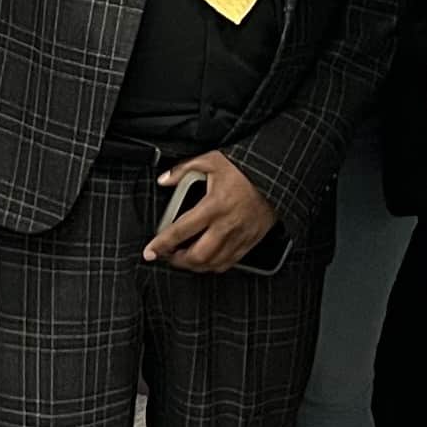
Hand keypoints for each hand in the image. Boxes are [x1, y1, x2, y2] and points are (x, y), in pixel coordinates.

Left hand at [145, 152, 279, 273]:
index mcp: (214, 206)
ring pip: (214, 263)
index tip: (150, 252)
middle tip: (167, 256)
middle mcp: (227, 225)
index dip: (162, 244)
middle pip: (197, 255)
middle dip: (178, 261)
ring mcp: (240, 236)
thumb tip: (164, 179)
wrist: (276, 175)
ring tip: (183, 259)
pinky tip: (206, 260)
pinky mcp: (251, 241)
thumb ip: (184, 170)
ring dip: (195, 266)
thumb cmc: (246, 169)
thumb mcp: (211, 160)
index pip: (181, 231)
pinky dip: (214, 265)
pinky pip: (231, 262)